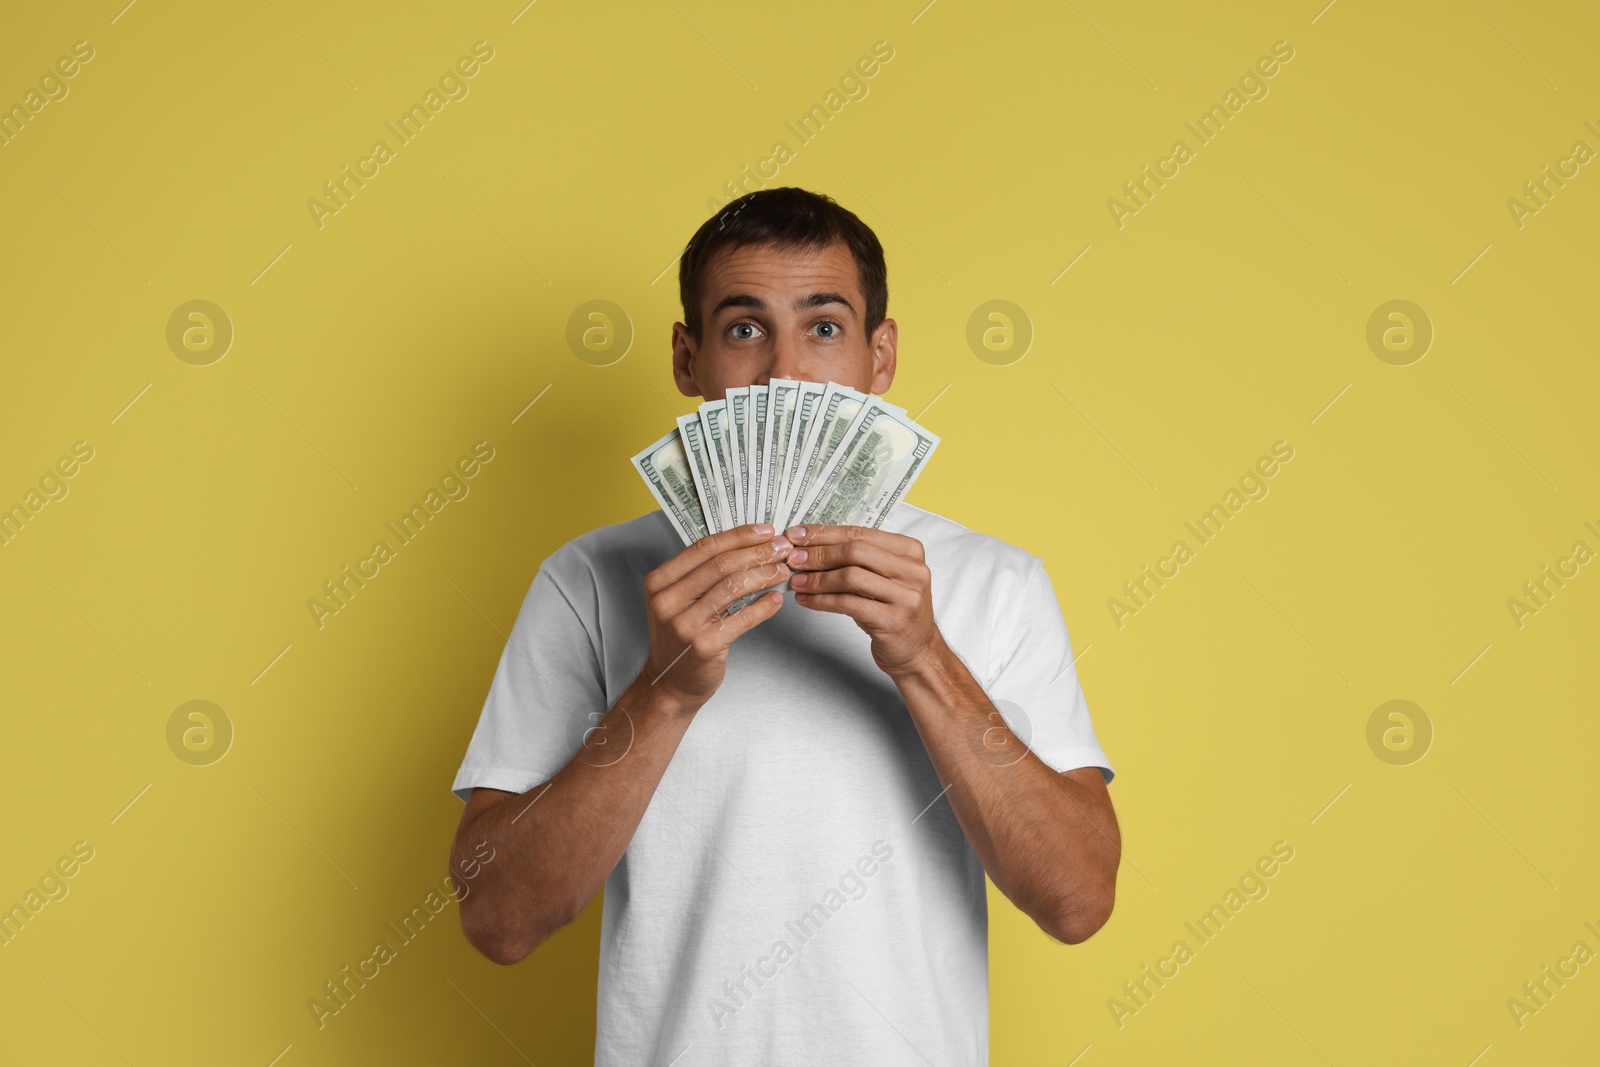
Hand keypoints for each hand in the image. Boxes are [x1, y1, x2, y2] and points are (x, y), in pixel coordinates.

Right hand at [640, 523, 793, 706]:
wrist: (670, 684)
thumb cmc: (680, 639)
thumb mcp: (677, 601)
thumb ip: (701, 575)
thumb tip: (746, 546)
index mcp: (660, 582)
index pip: (705, 547)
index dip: (739, 536)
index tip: (765, 531)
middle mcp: (668, 600)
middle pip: (721, 564)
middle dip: (757, 552)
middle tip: (781, 548)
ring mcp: (684, 624)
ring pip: (733, 587)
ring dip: (764, 575)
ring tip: (783, 570)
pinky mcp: (704, 644)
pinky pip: (742, 618)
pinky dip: (763, 606)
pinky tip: (776, 599)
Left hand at [783, 524, 940, 678]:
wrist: (916, 649)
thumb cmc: (892, 609)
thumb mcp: (881, 577)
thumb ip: (856, 559)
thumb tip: (809, 545)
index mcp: (910, 551)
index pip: (860, 533)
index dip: (825, 533)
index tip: (797, 536)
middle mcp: (913, 570)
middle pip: (855, 552)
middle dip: (818, 554)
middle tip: (793, 560)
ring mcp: (906, 596)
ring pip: (850, 577)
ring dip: (817, 579)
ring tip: (796, 582)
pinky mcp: (893, 620)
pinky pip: (848, 604)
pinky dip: (821, 600)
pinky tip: (806, 600)